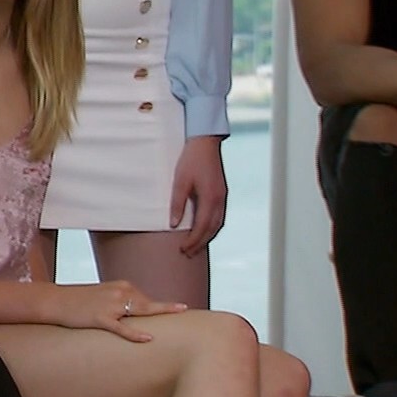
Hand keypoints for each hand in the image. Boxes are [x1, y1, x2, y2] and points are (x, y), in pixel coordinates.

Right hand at [53, 280, 184, 342]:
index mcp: (121, 286)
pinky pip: (122, 327)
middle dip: (165, 311)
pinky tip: (148, 338)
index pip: (146, 300)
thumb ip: (122, 302)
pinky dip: (135, 333)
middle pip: (148, 305)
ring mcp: (111, 305)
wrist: (56, 301)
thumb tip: (138, 315)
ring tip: (176, 323)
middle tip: (186, 312)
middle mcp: (119, 292)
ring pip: (139, 312)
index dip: (161, 309)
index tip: (181, 310)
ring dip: (155, 320)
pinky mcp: (101, 318)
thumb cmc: (79, 301)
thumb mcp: (104, 296)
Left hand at [171, 135, 227, 255]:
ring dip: (207, 236)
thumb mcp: (179, 181)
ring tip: (195, 245)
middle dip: (200, 243)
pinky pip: (219, 216)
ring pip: (218, 224)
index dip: (193, 241)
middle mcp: (220, 200)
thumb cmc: (190, 160)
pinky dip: (212, 227)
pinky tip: (203, 229)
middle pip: (212, 229)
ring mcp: (223, 196)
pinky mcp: (221, 192)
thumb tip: (174, 224)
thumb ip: (177, 204)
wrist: (204, 143)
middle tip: (188, 253)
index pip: (202, 227)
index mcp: (210, 198)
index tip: (183, 250)